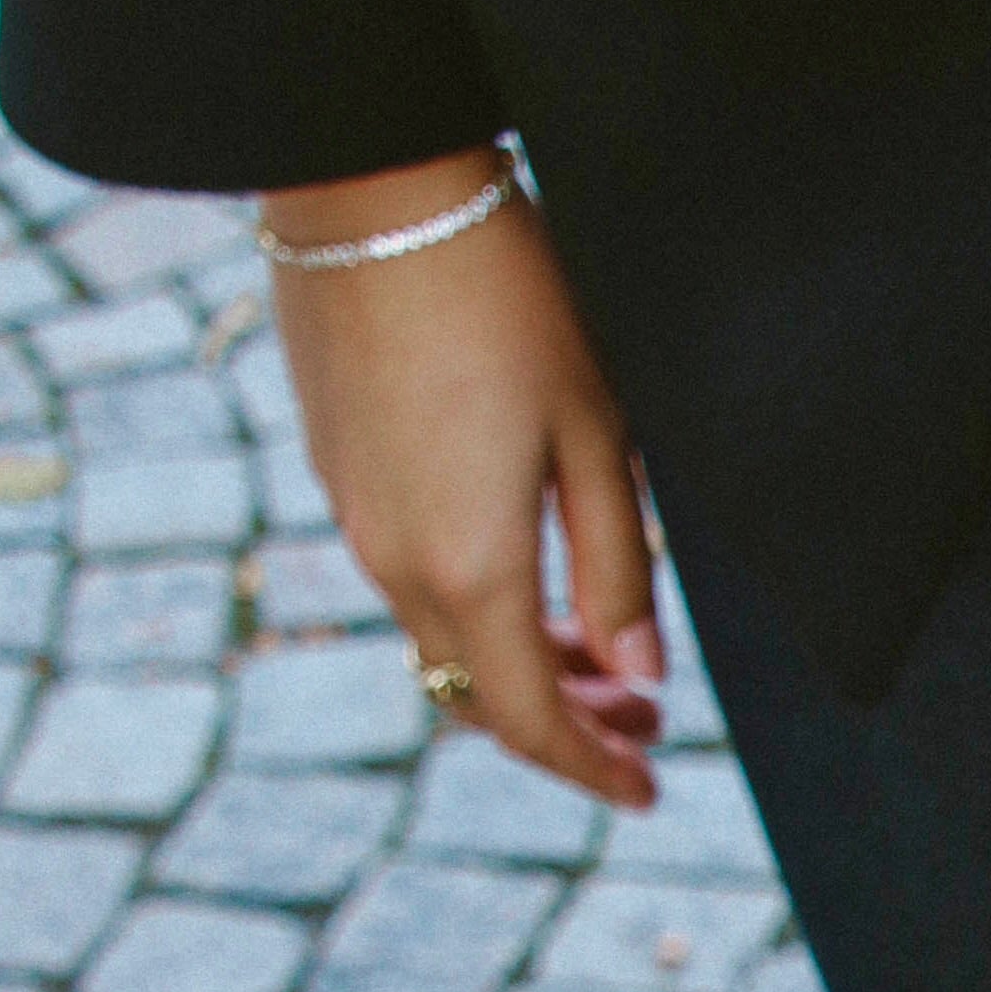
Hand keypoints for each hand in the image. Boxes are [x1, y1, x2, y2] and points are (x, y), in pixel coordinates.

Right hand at [261, 149, 663, 811]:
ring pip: (441, 639)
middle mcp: (394, 562)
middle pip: (477, 692)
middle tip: (646, 724)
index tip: (649, 789)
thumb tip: (637, 672)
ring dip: (521, 664)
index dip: (592, 766)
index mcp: (467, 567)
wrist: (380, 203)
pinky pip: (411, 580)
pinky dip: (478, 609)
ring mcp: (356, 517)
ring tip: (605, 657)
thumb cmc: (514, 303)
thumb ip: (617, 562)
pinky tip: (533, 574)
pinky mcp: (341, 470)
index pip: (530, 718)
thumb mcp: (600, 433)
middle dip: (566, 722)